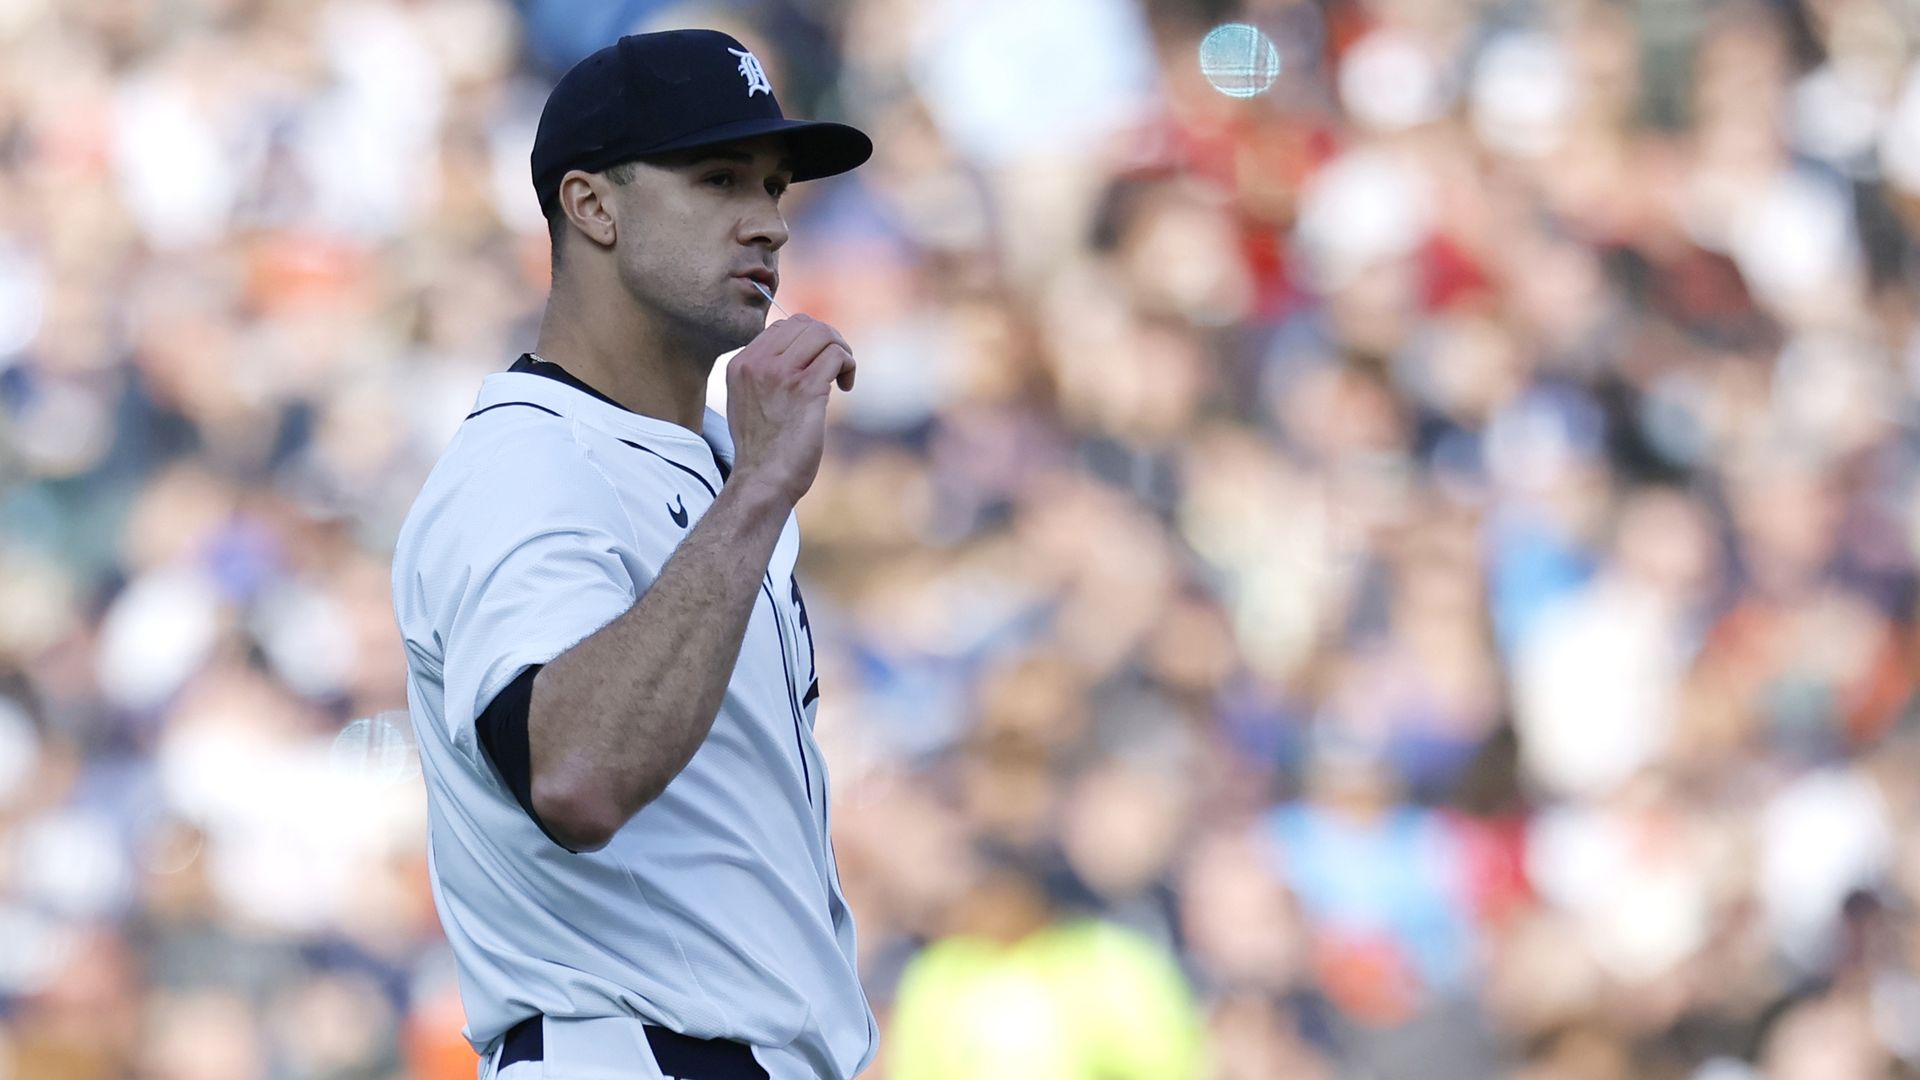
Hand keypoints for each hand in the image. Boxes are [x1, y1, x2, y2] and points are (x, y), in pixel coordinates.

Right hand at [724, 314, 855, 507]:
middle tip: (835, 367)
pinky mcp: (805, 388)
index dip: (808, 338)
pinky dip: (848, 365)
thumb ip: (764, 375)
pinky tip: (846, 386)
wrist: (763, 480)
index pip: (781, 325)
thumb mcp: (748, 402)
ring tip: (841, 376)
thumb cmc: (763, 449)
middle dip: (828, 340)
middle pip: (805, 324)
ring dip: (841, 351)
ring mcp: (780, 374)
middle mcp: (757, 363)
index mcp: (741, 364)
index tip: (816, 363)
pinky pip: (836, 355)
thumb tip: (798, 354)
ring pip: (823, 334)